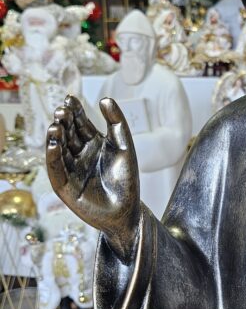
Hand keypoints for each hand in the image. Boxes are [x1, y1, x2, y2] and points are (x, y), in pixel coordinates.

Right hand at [46, 95, 140, 261]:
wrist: (129, 210)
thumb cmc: (127, 179)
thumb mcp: (124, 146)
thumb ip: (116, 122)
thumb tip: (105, 98)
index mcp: (93, 144)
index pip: (80, 124)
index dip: (74, 111)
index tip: (69, 98)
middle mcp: (79, 155)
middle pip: (68, 134)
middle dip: (64, 122)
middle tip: (62, 110)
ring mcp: (71, 170)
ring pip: (59, 150)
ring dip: (55, 138)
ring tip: (55, 125)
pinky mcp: (65, 187)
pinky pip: (56, 170)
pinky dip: (53, 157)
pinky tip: (53, 144)